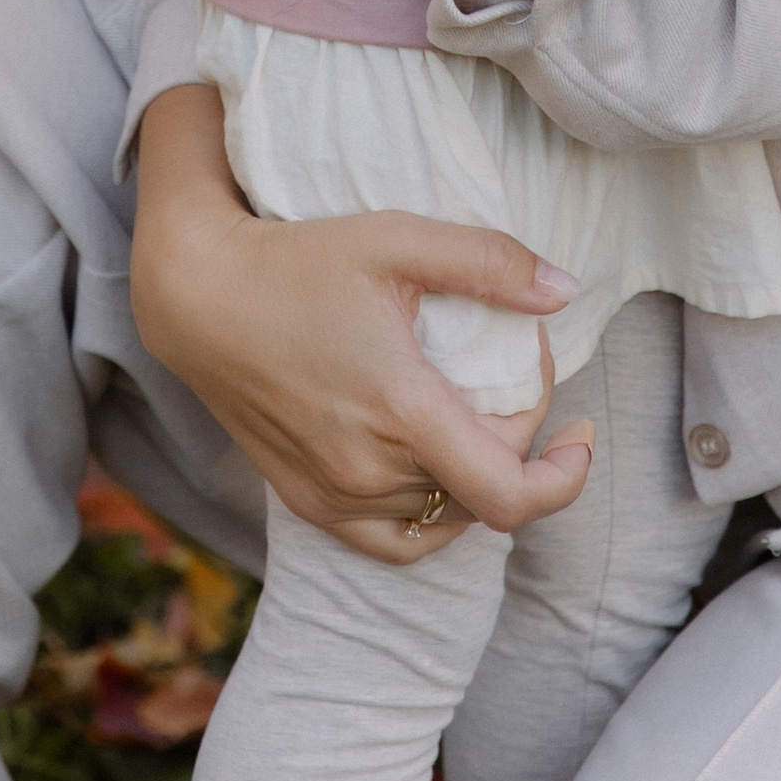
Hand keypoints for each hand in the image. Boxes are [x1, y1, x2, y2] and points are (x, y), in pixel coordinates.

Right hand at [132, 88, 593, 564]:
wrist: (198, 298)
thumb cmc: (298, 260)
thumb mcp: (397, 240)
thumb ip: (487, 262)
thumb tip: (564, 288)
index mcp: (400, 412)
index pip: (511, 495)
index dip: (565, 478)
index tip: (582, 432)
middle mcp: (369, 470)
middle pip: (484, 494)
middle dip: (521, 441)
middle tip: (514, 373)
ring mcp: (334, 496)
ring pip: (443, 518)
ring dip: (475, 477)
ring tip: (477, 418)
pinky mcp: (308, 504)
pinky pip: (394, 541)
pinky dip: (431, 516)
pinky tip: (436, 472)